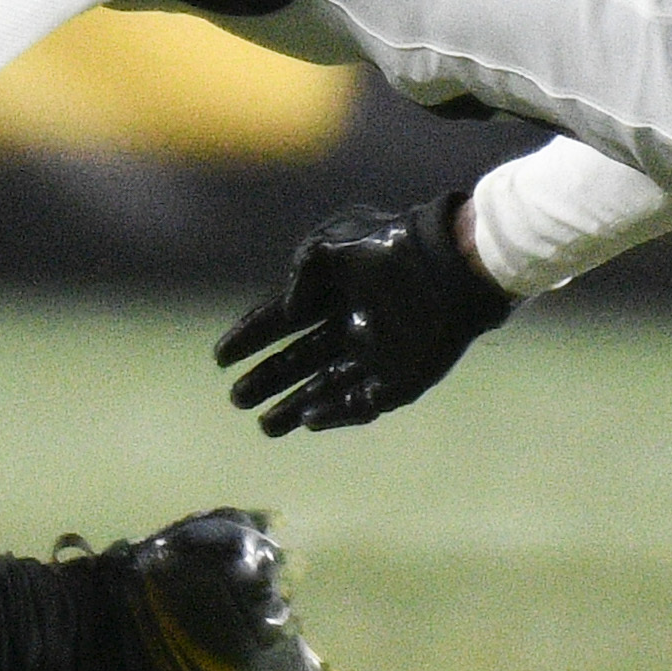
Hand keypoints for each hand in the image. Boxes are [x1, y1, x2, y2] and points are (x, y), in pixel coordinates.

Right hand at [213, 193, 509, 435]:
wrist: (451, 267)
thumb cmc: (391, 247)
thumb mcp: (332, 244)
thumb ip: (301, 273)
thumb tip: (289, 308)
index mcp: (332, 291)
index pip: (281, 318)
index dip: (250, 336)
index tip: (220, 356)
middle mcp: (350, 324)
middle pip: (298, 360)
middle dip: (266, 379)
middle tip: (236, 399)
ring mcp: (375, 354)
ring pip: (325, 387)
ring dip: (294, 406)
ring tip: (265, 425)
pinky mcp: (400, 378)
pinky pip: (361, 402)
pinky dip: (335, 413)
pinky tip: (309, 420)